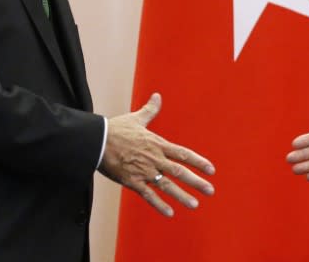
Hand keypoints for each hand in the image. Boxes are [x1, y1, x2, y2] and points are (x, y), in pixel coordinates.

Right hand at [99, 93, 214, 216]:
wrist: (97, 141)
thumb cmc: (116, 129)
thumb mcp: (137, 118)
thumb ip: (150, 110)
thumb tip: (157, 95)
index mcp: (158, 144)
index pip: (183, 154)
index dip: (198, 161)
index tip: (211, 169)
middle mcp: (154, 159)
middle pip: (180, 171)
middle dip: (196, 181)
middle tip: (210, 191)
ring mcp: (144, 171)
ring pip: (167, 186)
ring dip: (182, 196)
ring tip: (195, 204)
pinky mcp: (132, 181)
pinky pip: (148, 195)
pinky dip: (159, 204)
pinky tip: (170, 213)